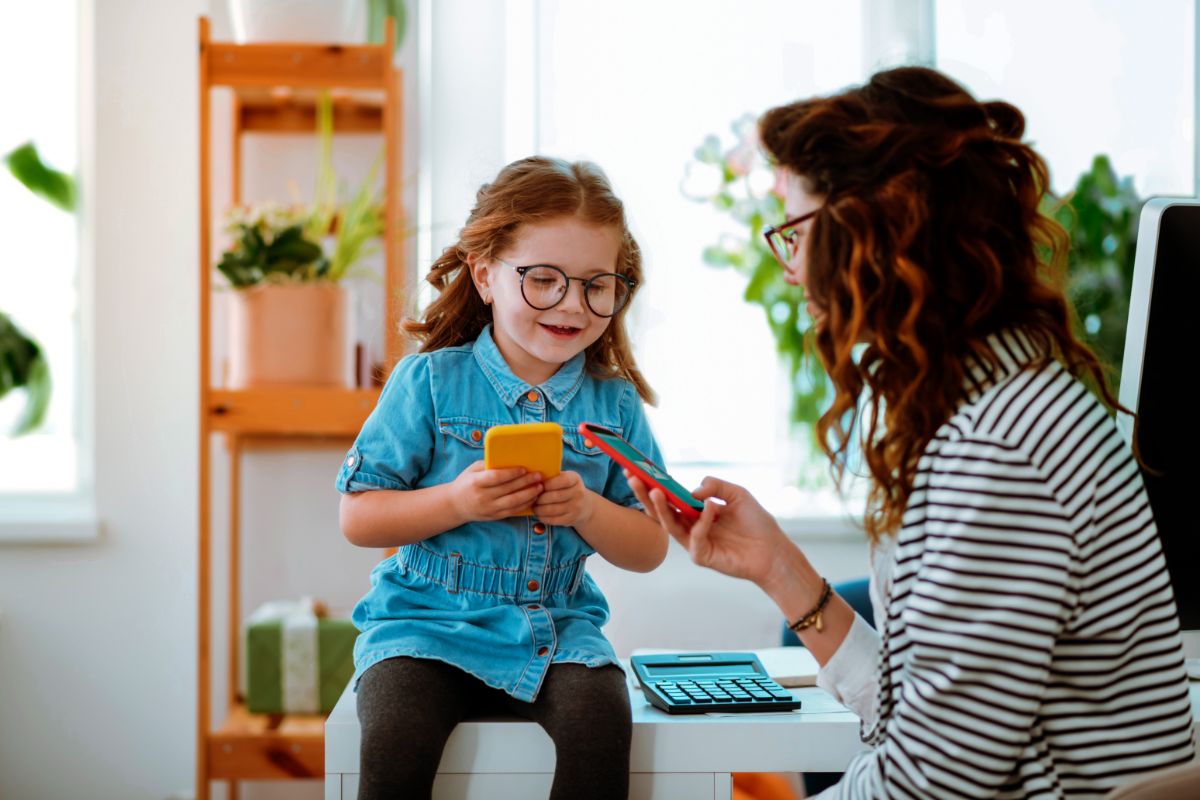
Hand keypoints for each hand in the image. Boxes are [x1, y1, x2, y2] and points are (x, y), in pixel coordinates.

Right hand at [450, 461, 543, 521]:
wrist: (455, 505)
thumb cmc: (466, 483)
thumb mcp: (472, 470)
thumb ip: (489, 465)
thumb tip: (510, 458)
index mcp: (475, 482)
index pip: (496, 477)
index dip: (511, 473)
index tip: (524, 468)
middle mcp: (482, 497)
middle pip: (508, 489)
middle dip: (526, 482)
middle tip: (538, 475)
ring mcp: (489, 509)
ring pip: (513, 502)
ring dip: (529, 494)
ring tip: (540, 487)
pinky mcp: (494, 517)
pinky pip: (513, 511)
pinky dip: (525, 504)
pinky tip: (533, 497)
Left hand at [531, 471, 593, 527]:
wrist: (585, 506)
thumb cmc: (567, 488)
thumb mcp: (565, 478)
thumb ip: (552, 477)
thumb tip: (532, 477)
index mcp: (575, 479)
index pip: (562, 480)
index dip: (548, 483)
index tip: (537, 485)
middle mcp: (578, 493)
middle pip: (555, 496)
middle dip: (539, 498)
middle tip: (531, 498)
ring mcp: (576, 507)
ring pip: (552, 509)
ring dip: (539, 509)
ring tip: (533, 506)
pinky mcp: (571, 519)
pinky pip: (553, 520)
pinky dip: (543, 517)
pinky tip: (539, 514)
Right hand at [626, 472, 795, 588]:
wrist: (773, 549)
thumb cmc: (756, 522)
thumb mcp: (737, 494)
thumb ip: (715, 486)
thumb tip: (692, 490)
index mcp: (695, 511)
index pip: (670, 497)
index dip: (653, 484)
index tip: (637, 469)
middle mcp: (690, 526)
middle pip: (662, 510)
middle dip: (646, 495)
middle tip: (633, 478)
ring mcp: (694, 542)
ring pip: (670, 525)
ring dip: (661, 508)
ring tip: (655, 491)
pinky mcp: (701, 556)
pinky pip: (694, 537)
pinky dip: (701, 522)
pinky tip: (710, 509)